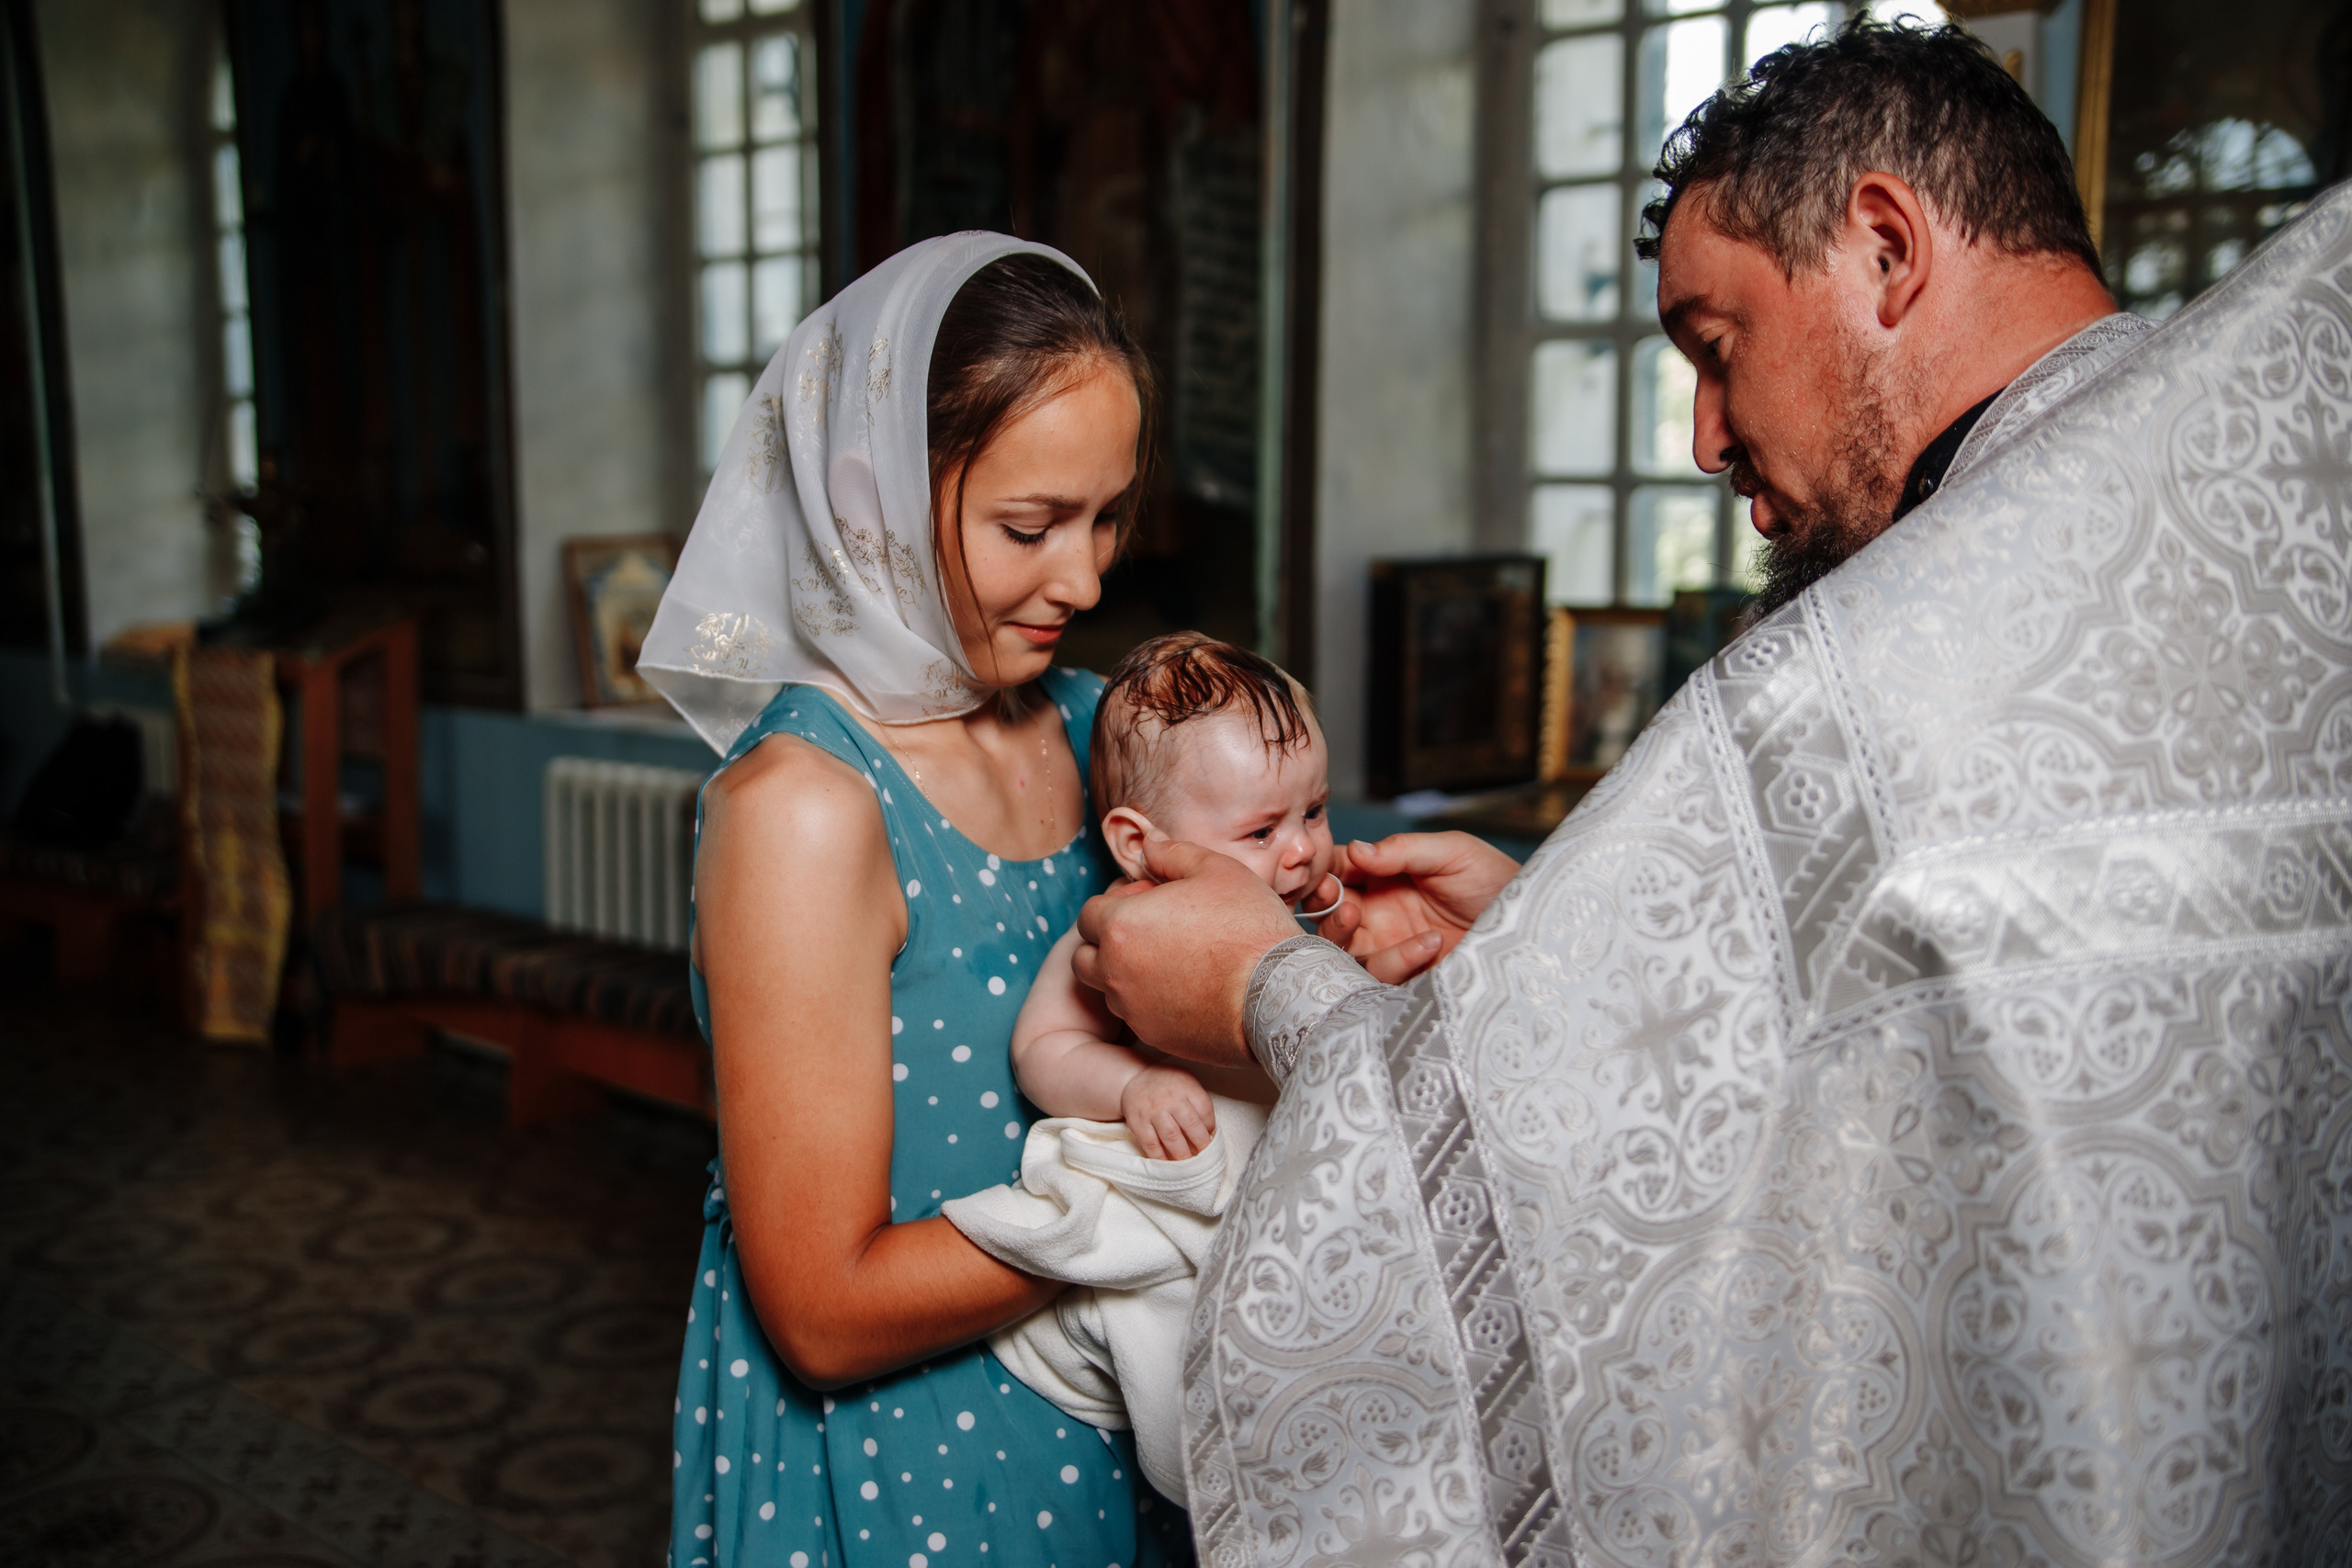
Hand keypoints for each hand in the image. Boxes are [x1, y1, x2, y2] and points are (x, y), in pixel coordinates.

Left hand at [1073, 839, 1296, 1069]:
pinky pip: (1137, 1015)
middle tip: (1151, 932)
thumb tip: (1148, 844)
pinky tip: (1186, 987)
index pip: (1088, 914)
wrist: (1279, 993)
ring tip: (1171, 959)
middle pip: (1086, 955)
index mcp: (1121, 925)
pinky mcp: (1155, 1035)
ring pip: (1109, 989)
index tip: (1148, 902)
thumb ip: (1171, 853)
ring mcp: (1133, 1008)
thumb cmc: (1247, 927)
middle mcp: (1115, 971)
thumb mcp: (1215, 869)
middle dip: (1108, 942)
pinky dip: (1149, 1001)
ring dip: (1126, 973)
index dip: (1116, 903)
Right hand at [1119, 1065, 1216, 1159]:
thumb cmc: (1167, 1086)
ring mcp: (1153, 1111)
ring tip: (1190, 1166)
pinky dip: (1161, 1158)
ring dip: (1183, 1155)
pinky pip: (1151, 1144)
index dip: (1210, 1126)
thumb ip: (1198, 1102)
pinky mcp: (1138, 1123)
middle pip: (1191, 1126)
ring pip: (1172, 1138)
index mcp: (1186, 1087)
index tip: (1210, 1136)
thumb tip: (1209, 1131)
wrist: (1135, 1079)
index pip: (1205, 1110)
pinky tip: (1168, 1164)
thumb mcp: (1187, 1083)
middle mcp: (1170, 1099)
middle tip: (1206, 1159)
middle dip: (1201, 1144)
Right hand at [1314, 832, 1516, 983]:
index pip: (1337, 872)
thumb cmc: (1494, 880)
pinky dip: (1397, 960)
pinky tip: (1430, 944)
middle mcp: (1380, 913)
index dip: (1323, 873)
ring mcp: (1391, 947)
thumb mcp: (1451, 852)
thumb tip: (1356, 850)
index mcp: (1384, 876)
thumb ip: (1401, 850)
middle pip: (1328, 916)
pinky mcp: (1408, 977)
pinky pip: (1381, 976)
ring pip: (1344, 952)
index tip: (1325, 875)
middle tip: (1346, 906)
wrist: (1531, 924)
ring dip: (1348, 936)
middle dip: (1326, 911)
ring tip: (1376, 920)